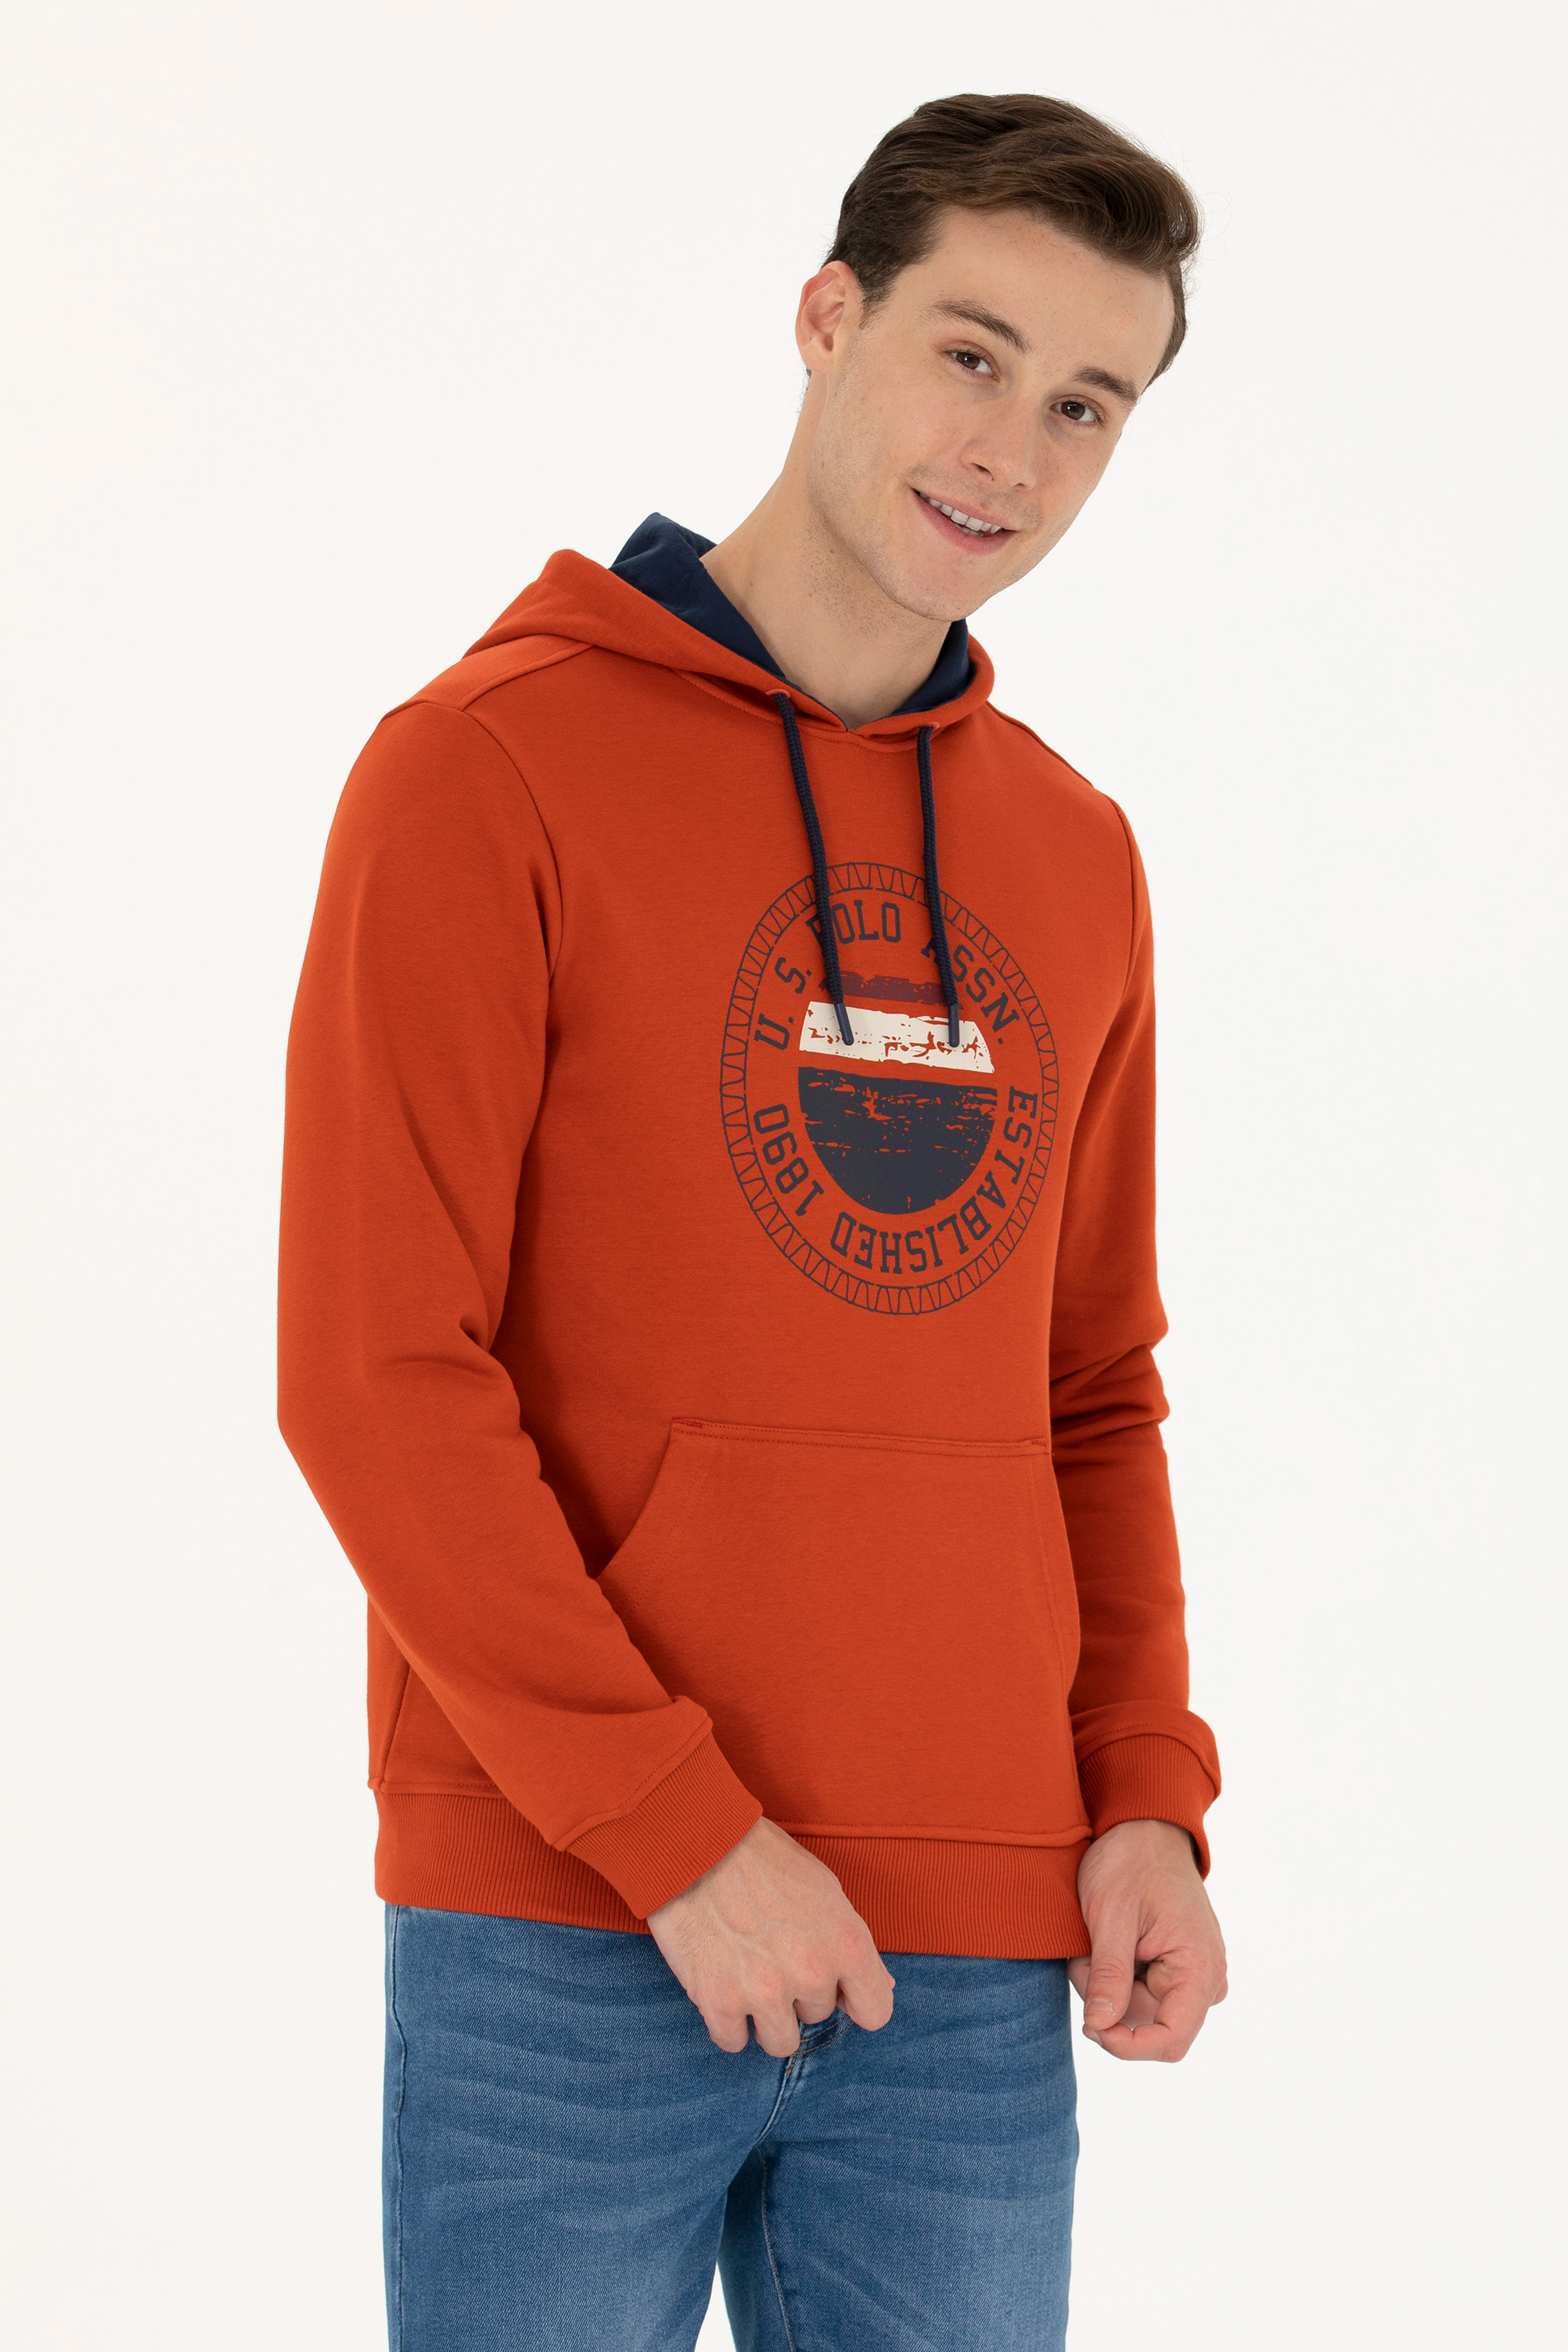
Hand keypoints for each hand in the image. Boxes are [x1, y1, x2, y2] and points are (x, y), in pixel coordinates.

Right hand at [646, 1816, 896, 2056]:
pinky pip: (733, 2041)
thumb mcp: (824, 1890)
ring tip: (750, 1977)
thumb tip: (879, 1988)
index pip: (875, 2011)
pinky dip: (727, 2022)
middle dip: (800, 1992)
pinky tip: (722, 1987)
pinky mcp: (719, 2000)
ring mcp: (765, 1991)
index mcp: (846, 1943)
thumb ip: (850, 1945)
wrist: (697, 1843)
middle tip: (773, 1952)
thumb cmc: (762, 1858)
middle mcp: (811, 1973)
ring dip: (767, 2017)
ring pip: (780, 2041)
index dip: (856, 2000)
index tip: (838, 1991)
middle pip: (818, 2016)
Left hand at [1066, 1818, 1226, 2061]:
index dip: (1129, 2047)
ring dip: (1107, 1987)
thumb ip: (1109, 1976)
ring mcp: (1193, 1974)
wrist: (1144, 1827)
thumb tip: (1100, 2029)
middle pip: (1149, 2026)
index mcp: (1200, 1967)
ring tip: (1094, 1943)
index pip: (1171, 2040)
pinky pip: (1142, 1993)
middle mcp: (1206, 1978)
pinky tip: (1108, 1945)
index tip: (1091, 2028)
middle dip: (1109, 2001)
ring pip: (1139, 2011)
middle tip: (1085, 1958)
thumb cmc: (1130, 1863)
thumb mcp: (1110, 1917)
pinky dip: (1116, 1977)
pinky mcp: (1178, 1969)